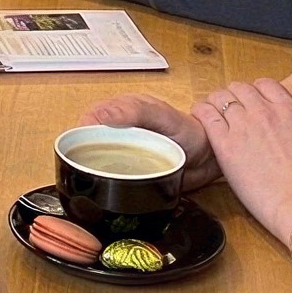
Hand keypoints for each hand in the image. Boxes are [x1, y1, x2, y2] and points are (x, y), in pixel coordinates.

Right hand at [81, 93, 220, 190]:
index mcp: (126, 109)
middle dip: (83, 150)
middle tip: (86, 165)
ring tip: (94, 174)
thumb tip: (102, 116)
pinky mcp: (129, 167)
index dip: (83, 131)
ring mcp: (123, 148)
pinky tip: (105, 182)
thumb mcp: (164, 117)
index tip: (82, 146)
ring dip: (92, 165)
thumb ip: (137, 113)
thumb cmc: (190, 132)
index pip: (92, 117)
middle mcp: (121, 127)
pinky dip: (104, 176)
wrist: (209, 157)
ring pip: (96, 155)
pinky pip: (109, 171)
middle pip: (89, 137)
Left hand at [187, 79, 291, 235]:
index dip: (255, 91)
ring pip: (221, 97)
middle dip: (234, 96)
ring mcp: (244, 126)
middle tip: (229, 109)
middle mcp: (265, 112)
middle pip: (240, 88)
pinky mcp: (226, 144)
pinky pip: (206, 115)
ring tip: (212, 113)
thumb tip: (290, 130)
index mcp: (289, 110)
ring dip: (216, 103)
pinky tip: (200, 117)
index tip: (250, 101)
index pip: (265, 84)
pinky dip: (201, 112)